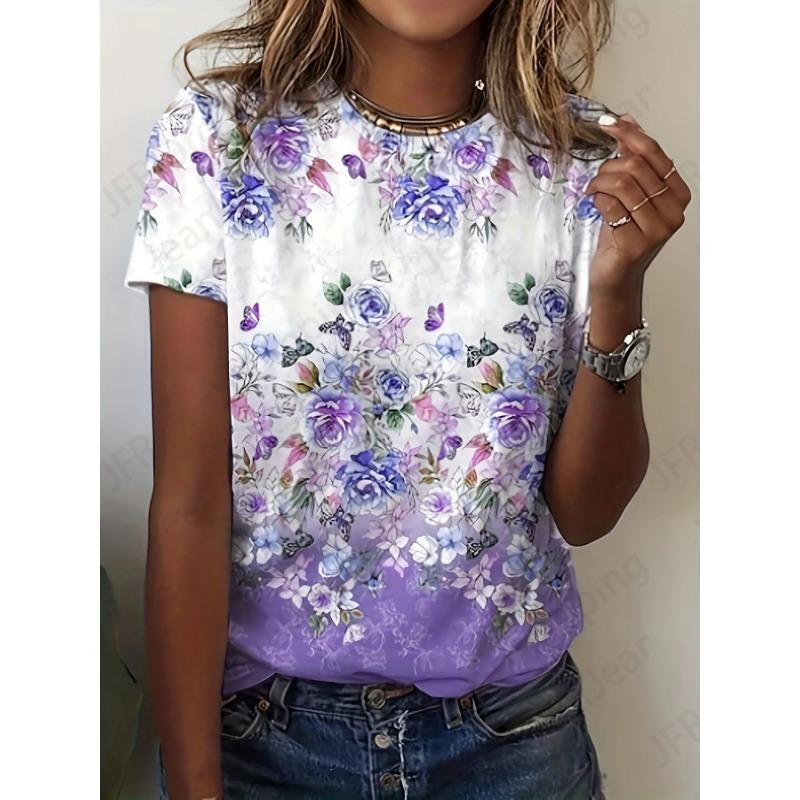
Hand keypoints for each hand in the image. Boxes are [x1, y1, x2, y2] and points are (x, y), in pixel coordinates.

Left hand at [585, 114, 691, 302]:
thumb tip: (627, 120)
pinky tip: (594, 204)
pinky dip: (596, 199)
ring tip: (592, 191)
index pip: (654, 153)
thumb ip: (632, 159)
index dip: (629, 134)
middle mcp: (674, 210)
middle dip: (607, 167)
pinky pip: (610, 205)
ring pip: (622, 184)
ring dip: (599, 182)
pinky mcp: (637, 244)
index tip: (606, 122)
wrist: (615, 275)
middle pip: (635, 167)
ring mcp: (658, 229)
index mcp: (678, 193)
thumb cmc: (622, 233)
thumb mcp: (629, 192)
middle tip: (595, 179)